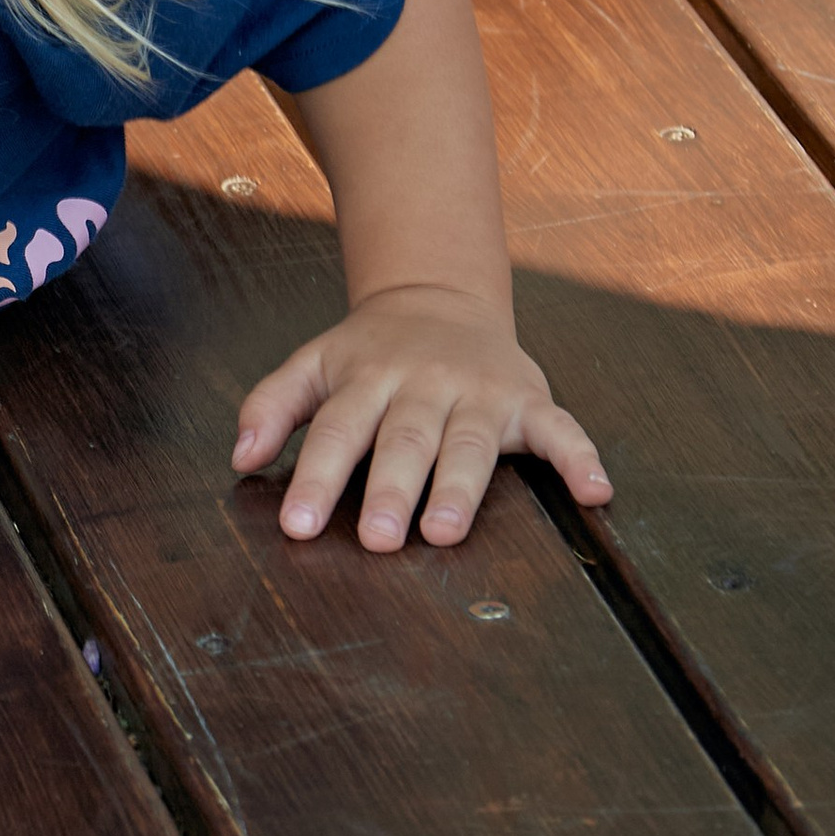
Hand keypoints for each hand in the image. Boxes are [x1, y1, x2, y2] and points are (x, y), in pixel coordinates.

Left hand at [232, 282, 609, 551]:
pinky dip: (581, 457)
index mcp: (367, 377)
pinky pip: (560, 429)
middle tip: (379, 538)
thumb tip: (239, 457)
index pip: (338, 430)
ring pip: (469, 442)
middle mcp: (424, 383)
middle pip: (405, 440)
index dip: (317, 478)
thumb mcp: (312, 364)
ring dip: (459, 487)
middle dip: (392, 490)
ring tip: (445, 532)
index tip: (299, 526)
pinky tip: (596, 492)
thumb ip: (271, 405)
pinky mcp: (527, 399)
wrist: (438, 297)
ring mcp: (479, 391)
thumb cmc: (370, 351)